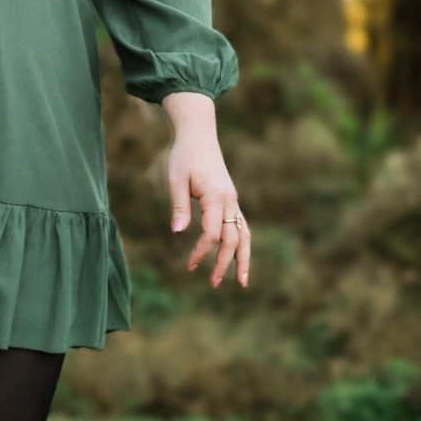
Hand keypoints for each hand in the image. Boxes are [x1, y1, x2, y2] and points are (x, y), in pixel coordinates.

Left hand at [163, 92, 249, 287]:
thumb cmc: (184, 156)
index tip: (190, 266)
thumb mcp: (175, 179)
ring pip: (244, 234)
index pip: (213, 233)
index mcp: (216, 197)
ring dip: (243, 258)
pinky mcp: (231, 200)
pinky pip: (241, 226)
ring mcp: (233, 201)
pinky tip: (238, 258)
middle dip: (226, 263)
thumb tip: (178, 232)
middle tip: (215, 284)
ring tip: (242, 280)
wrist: (199, 136)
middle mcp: (230, 201)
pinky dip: (241, 244)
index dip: (202, 251)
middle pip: (234, 239)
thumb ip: (179, 205)